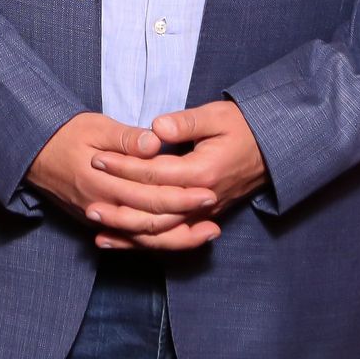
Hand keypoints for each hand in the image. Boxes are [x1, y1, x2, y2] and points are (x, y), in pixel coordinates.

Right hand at [27, 113, 218, 247]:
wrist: (33, 153)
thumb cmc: (65, 135)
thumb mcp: (95, 127)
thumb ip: (125, 138)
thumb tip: (155, 143)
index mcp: (101, 181)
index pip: (149, 195)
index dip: (181, 195)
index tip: (208, 189)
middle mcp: (101, 206)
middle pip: (150, 221)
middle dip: (186, 216)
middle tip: (215, 207)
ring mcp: (99, 218)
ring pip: (143, 238)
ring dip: (177, 237)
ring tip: (207, 232)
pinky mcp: (99, 222)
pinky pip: (131, 239)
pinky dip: (155, 242)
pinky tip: (177, 237)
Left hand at [89, 100, 265, 251]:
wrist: (272, 149)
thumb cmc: (243, 128)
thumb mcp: (216, 116)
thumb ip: (185, 123)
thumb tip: (157, 127)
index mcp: (203, 172)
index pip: (154, 174)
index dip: (124, 167)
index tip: (98, 158)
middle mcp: (202, 200)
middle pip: (153, 211)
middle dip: (119, 206)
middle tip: (88, 201)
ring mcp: (202, 214)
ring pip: (160, 231)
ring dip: (127, 231)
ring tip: (97, 226)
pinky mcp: (200, 218)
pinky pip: (168, 236)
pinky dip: (141, 241)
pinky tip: (117, 241)